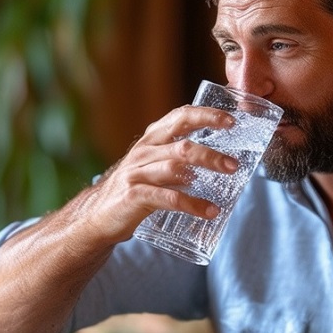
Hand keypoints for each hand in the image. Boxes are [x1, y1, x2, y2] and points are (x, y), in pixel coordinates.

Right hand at [73, 104, 240, 244]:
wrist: (98, 217)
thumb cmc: (134, 190)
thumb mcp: (155, 167)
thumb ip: (180, 160)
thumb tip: (218, 159)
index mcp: (151, 140)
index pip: (180, 117)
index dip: (206, 116)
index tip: (231, 121)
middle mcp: (144, 152)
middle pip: (182, 145)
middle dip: (211, 153)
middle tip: (233, 164)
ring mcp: (137, 174)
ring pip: (176, 167)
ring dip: (205, 172)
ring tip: (228, 181)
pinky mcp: (134, 196)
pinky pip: (168, 198)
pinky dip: (192, 204)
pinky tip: (209, 211)